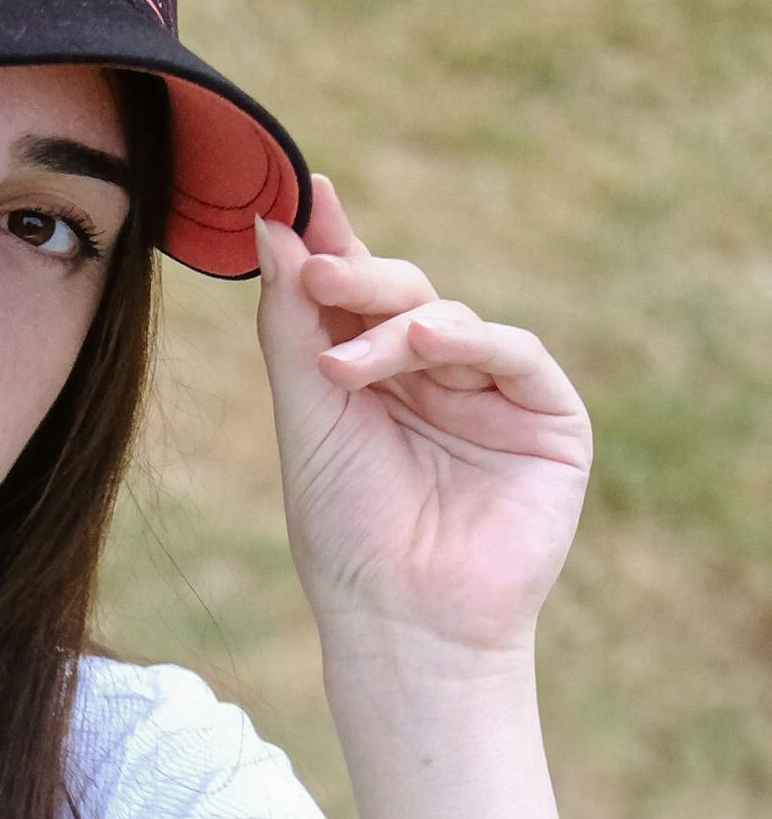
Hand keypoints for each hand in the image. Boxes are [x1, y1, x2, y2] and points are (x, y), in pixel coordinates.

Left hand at [254, 176, 591, 667]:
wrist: (401, 621)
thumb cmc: (346, 534)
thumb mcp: (307, 418)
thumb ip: (292, 325)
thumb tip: (271, 226)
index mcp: (376, 378)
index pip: (357, 296)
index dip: (333, 245)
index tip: (299, 197)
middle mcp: (437, 377)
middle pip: (404, 294)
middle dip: (360, 278)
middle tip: (318, 273)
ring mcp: (495, 395)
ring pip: (452, 317)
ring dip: (399, 324)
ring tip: (348, 362)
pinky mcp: (548, 417)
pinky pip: (514, 353)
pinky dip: (470, 340)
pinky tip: (425, 345)